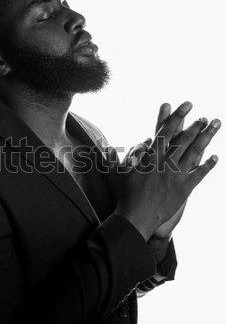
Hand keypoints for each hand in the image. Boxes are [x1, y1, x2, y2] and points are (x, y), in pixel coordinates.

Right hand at [114, 101, 220, 240]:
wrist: (137, 217)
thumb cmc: (125, 195)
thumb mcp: (116, 174)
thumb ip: (114, 158)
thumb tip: (109, 146)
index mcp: (151, 157)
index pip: (166, 131)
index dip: (177, 116)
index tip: (186, 106)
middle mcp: (166, 163)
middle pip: (184, 139)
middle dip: (196, 126)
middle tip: (204, 117)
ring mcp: (177, 176)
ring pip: (195, 152)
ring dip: (206, 138)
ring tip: (214, 126)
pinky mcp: (184, 189)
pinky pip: (200, 174)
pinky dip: (208, 165)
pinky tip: (215, 156)